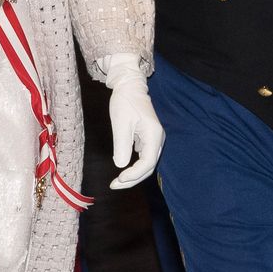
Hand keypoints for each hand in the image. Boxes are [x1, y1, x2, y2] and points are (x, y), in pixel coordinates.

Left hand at [103, 52, 164, 189]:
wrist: (130, 86)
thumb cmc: (125, 101)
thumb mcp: (120, 123)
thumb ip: (122, 145)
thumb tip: (121, 166)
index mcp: (154, 134)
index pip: (148, 162)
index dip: (134, 174)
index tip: (119, 178)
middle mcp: (157, 139)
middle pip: (149, 167)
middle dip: (133, 179)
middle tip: (115, 185)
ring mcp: (154, 139)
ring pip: (147, 164)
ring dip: (134, 175)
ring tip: (117, 182)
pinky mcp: (147, 139)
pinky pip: (143, 158)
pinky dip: (134, 167)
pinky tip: (122, 171)